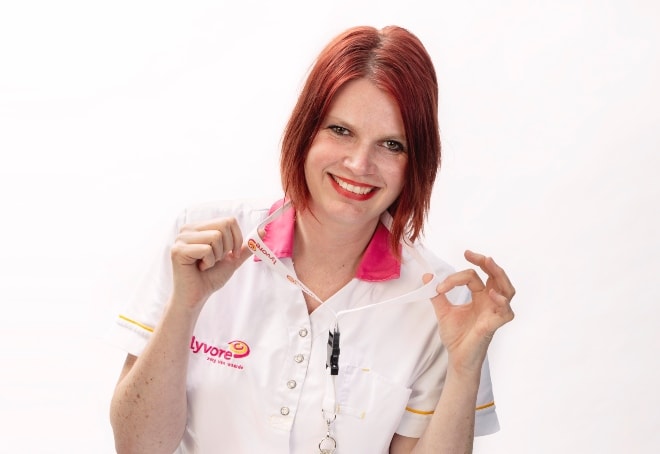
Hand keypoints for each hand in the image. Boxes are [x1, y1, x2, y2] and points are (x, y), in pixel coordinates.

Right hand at [170, 217, 250, 308]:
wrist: (197, 297)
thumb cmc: (211, 277)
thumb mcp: (233, 258)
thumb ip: (245, 245)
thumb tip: (262, 231)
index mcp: (200, 227)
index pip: (228, 221)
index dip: (236, 239)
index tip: (230, 254)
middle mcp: (188, 229)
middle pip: (223, 225)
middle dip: (226, 247)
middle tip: (215, 260)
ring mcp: (181, 238)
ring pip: (215, 236)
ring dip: (216, 256)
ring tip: (206, 264)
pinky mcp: (178, 250)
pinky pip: (206, 249)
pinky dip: (209, 262)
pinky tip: (199, 268)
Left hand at [425, 250, 514, 373]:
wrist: (456, 357)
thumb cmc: (456, 336)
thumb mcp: (443, 311)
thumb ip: (437, 295)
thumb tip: (428, 277)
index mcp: (480, 297)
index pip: (473, 277)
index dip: (455, 278)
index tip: (439, 287)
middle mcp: (490, 302)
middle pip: (497, 277)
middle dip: (486, 263)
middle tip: (471, 254)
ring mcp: (494, 313)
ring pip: (508, 290)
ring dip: (499, 275)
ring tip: (488, 262)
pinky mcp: (494, 325)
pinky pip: (506, 312)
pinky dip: (501, 301)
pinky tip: (491, 294)